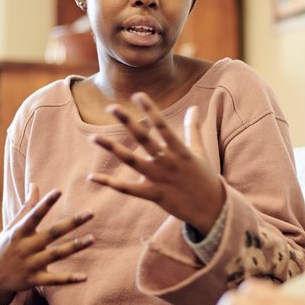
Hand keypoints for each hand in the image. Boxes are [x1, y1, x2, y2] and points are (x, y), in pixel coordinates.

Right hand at [0, 186, 93, 304]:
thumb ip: (26, 207)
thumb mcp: (12, 227)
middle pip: (52, 234)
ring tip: (92, 238)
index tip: (59, 190)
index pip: (34, 215)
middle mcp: (25, 247)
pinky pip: (54, 280)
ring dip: (75, 247)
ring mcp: (30, 265)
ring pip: (56, 255)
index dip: (46, 203)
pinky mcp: (34, 280)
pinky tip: (84, 277)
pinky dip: (69, 279)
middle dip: (71, 223)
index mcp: (19, 232)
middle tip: (91, 213)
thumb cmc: (4, 247)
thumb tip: (35, 184)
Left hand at [88, 92, 225, 233]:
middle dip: (128, 122)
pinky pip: (128, 189)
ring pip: (132, 162)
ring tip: (94, 137)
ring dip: (112, 149)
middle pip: (145, 140)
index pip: (163, 126)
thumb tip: (194, 107)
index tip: (138, 95)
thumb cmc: (205, 177)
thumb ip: (194, 129)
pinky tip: (92, 177)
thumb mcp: (200, 151)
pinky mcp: (154, 195)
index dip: (151, 110)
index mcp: (180, 150)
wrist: (212, 209)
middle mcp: (168, 162)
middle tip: (112, 107)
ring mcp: (160, 179)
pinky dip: (110, 183)